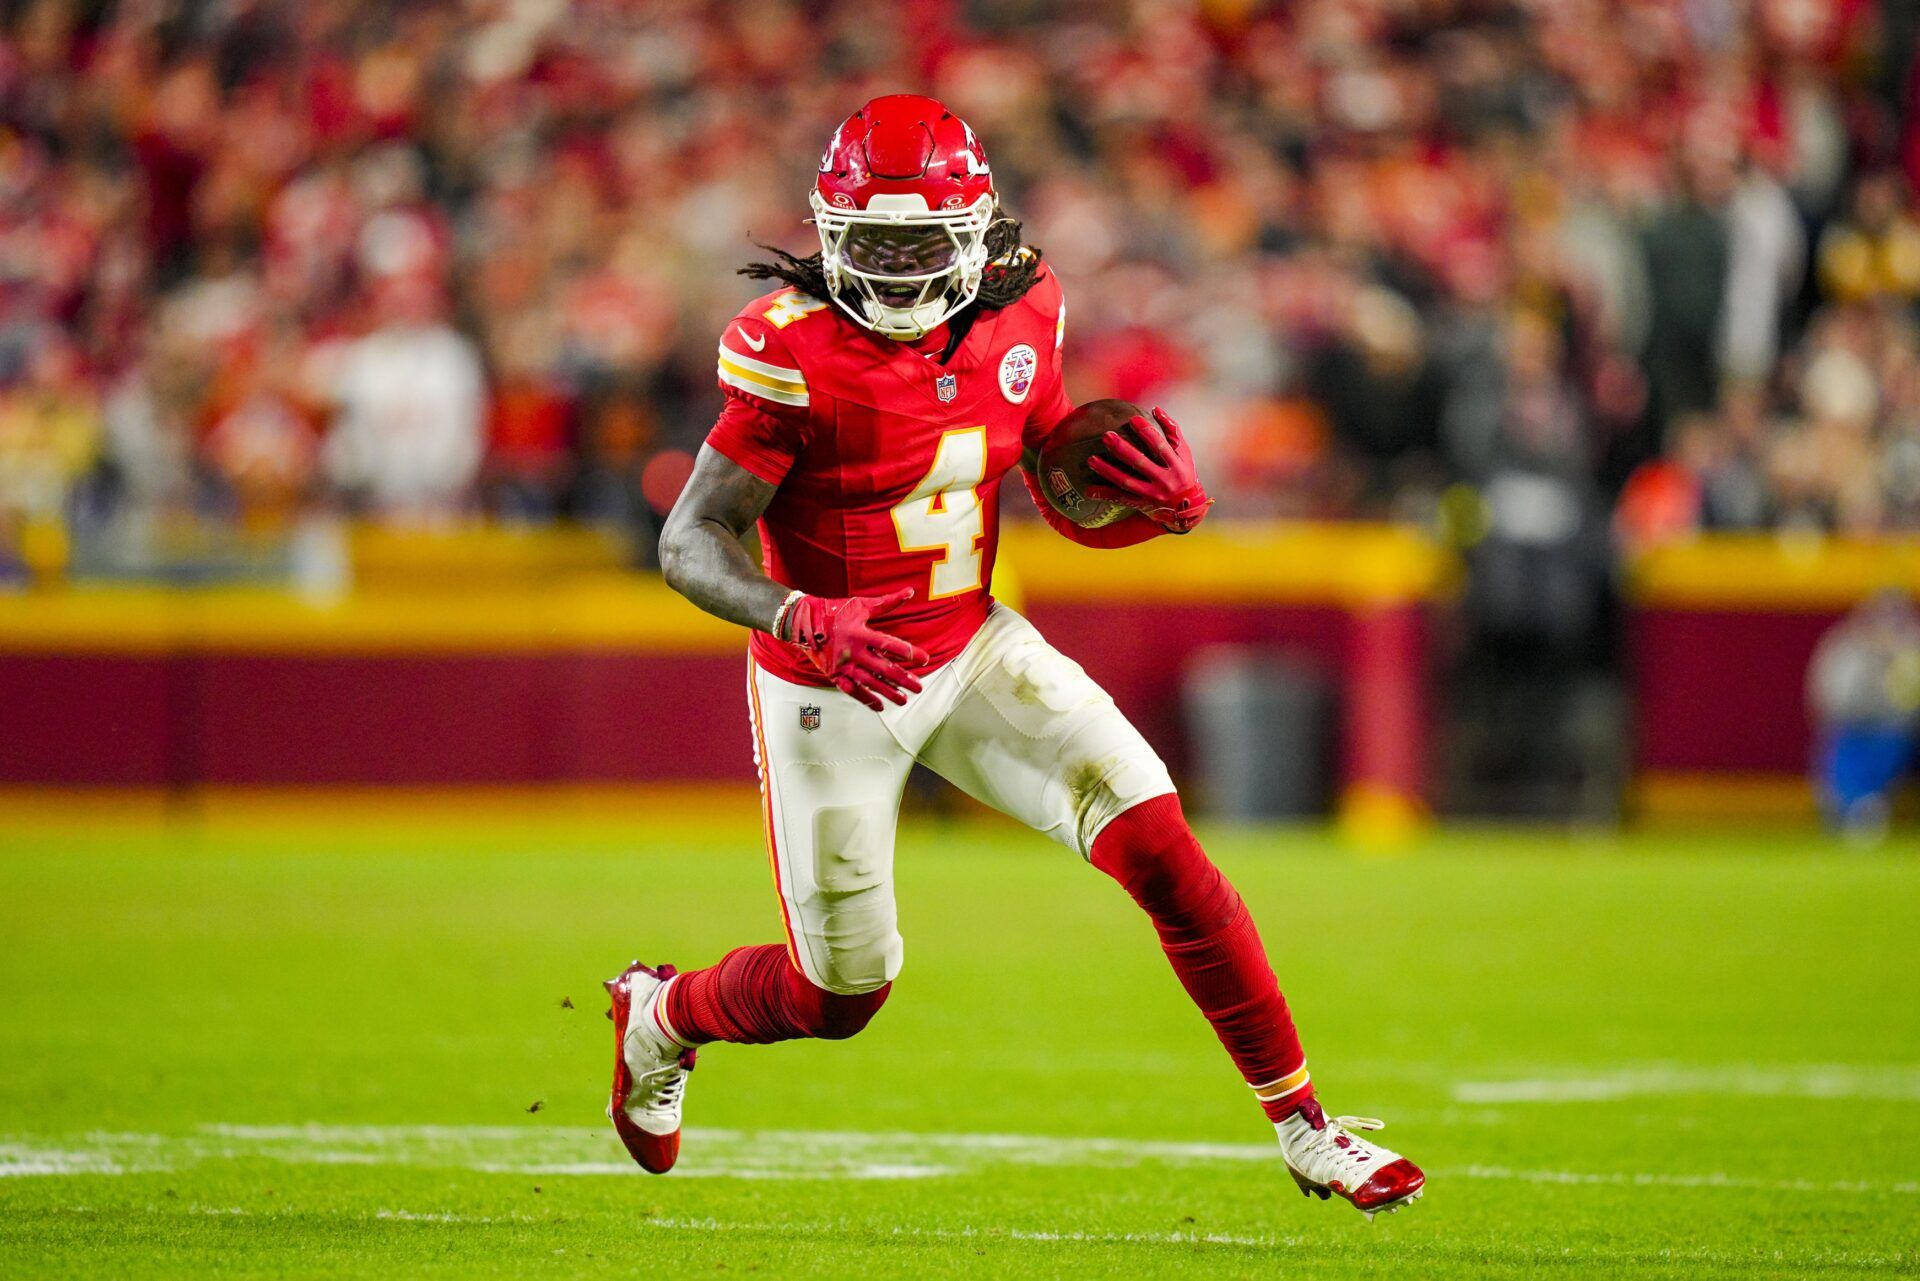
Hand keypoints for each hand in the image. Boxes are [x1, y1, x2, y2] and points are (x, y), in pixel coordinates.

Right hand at [781, 588, 928, 710]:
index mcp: (859, 633)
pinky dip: (866, 699)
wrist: (802, 622)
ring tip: (904, 700)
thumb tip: (910, 592)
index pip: (889, 645)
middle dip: (903, 679)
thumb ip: (886, 602)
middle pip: (882, 669)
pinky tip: (880, 706)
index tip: (925, 659)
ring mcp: (842, 666)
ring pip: (869, 683)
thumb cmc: (835, 611)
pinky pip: (852, 691)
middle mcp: (852, 652)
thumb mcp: (860, 604)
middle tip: (919, 687)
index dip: (908, 652)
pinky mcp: (834, 675)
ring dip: (888, 693)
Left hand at [1084, 407, 1213, 533]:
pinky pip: (1121, 499)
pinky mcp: (1142, 506)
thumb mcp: (1184, 454)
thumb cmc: (1184, 473)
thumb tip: (1155, 409)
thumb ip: (1172, 431)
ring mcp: (1152, 495)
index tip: (1132, 419)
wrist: (1187, 509)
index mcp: (1176, 466)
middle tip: (1106, 436)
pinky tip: (1088, 490)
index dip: (1147, 432)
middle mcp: (1165, 481)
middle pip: (1140, 463)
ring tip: (1091, 460)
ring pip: (1126, 482)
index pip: (1161, 446)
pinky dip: (1105, 494)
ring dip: (1107, 471)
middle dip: (1122, 449)